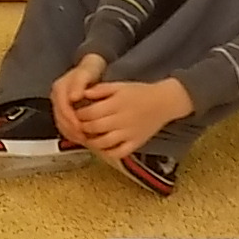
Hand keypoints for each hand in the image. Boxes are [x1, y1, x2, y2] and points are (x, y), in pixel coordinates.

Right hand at [48, 55, 109, 145]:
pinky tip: (82, 138)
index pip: (63, 108)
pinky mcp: (63, 111)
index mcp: (59, 88)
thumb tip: (73, 97)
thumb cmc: (90, 71)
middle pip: (60, 118)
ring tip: (84, 140)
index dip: (71, 119)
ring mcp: (58, 105)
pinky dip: (72, 134)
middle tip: (84, 138)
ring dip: (71, 134)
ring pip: (61, 124)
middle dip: (72, 130)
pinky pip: (64, 126)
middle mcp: (56, 97)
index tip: (81, 127)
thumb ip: (79, 83)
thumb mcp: (86, 72)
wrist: (91, 69)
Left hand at [71, 78, 192, 160]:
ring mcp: (129, 133)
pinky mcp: (136, 143)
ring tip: (86, 137)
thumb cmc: (140, 92)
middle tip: (77, 126)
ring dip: (91, 142)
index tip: (75, 114)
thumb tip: (83, 94)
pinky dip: (107, 153)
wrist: (164, 102)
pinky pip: (119, 152)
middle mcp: (123, 119)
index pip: (91, 112)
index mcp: (117, 103)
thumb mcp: (120, 86)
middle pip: (95, 127)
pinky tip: (101, 148)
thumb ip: (101, 89)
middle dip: (82, 128)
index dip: (79, 114)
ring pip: (105, 142)